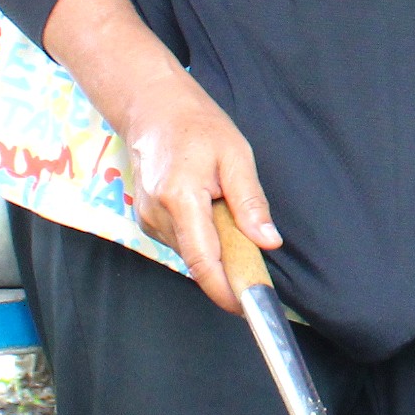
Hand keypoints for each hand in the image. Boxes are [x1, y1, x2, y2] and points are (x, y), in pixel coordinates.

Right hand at [122, 69, 276, 315]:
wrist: (152, 108)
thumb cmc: (196, 125)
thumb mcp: (236, 155)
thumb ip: (250, 202)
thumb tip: (268, 241)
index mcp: (180, 198)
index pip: (203, 261)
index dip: (226, 290)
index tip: (248, 306)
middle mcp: (157, 215)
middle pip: (198, 262)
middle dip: (228, 268)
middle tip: (254, 257)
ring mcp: (147, 219)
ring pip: (190, 254)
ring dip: (215, 249)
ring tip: (226, 212)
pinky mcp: (147, 220)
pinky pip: (181, 241)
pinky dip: (201, 237)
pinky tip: (208, 210)